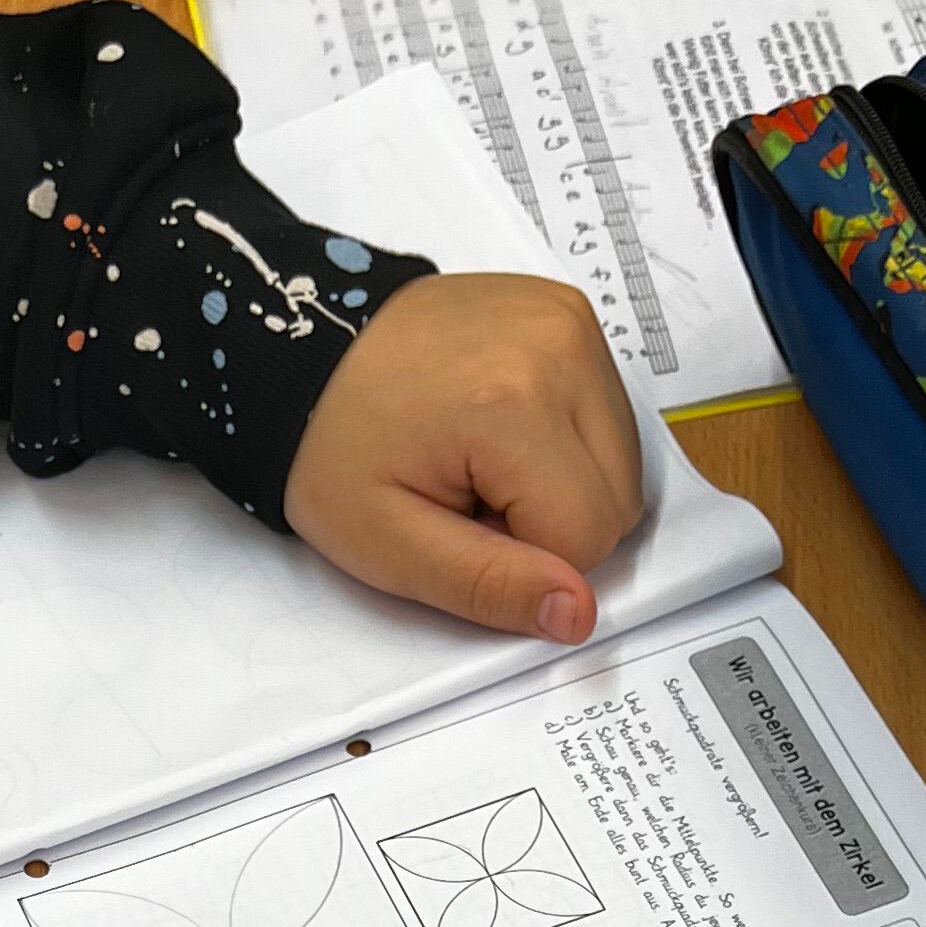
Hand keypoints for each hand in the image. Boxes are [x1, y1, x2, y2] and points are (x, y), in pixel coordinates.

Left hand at [283, 270, 647, 643]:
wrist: (305, 349)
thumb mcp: (394, 546)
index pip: (586, 540)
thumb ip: (491, 588)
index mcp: (513, 405)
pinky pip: (606, 416)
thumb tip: (579, 613)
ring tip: (480, 460)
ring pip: (620, 464)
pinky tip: (498, 428)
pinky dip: (562, 441)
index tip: (460, 524)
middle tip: (467, 495)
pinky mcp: (570, 313)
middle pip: (616, 503)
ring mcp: (570, 321)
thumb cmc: (334, 446)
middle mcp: (559, 348)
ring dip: (559, 485)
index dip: (524, 558)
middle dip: (548, 523)